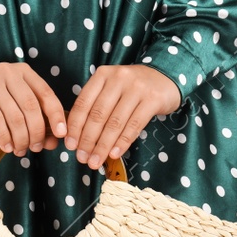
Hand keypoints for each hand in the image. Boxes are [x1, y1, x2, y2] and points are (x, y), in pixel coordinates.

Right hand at [0, 63, 66, 155]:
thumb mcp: (13, 108)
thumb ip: (34, 121)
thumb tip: (54, 142)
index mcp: (23, 72)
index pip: (46, 94)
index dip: (56, 116)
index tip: (62, 135)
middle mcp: (9, 72)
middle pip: (31, 107)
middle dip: (37, 132)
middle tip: (35, 148)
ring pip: (15, 116)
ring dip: (21, 138)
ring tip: (20, 149)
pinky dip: (4, 137)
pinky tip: (6, 146)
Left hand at [64, 65, 181, 168]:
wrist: (166, 77)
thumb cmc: (134, 88)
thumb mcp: (112, 88)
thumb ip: (97, 105)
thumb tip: (79, 136)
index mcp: (103, 75)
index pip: (83, 103)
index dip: (75, 127)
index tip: (70, 145)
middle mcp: (118, 79)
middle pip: (98, 114)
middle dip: (88, 140)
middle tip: (82, 158)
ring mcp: (136, 88)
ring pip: (115, 122)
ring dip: (103, 146)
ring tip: (95, 161)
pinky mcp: (152, 100)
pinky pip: (134, 125)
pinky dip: (122, 142)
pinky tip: (114, 154)